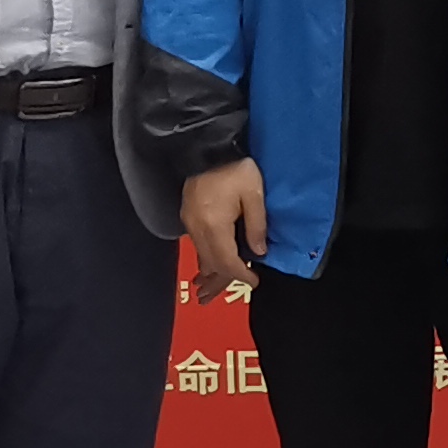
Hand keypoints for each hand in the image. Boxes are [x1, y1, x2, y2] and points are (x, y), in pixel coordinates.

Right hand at [181, 160, 266, 296]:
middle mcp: (198, 227)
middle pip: (209, 262)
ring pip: (201, 255)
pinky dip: (204, 257)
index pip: (226, 260)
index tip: (253, 281)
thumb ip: (257, 225)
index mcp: (214, 224)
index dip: (240, 274)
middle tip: (216, 300)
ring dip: (207, 273)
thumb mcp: (254, 194)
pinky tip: (205, 265)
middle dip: (217, 282)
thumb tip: (259, 252)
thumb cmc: (235, 168)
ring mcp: (190, 221)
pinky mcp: (188, 214)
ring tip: (206, 292)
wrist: (207, 146)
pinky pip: (197, 244)